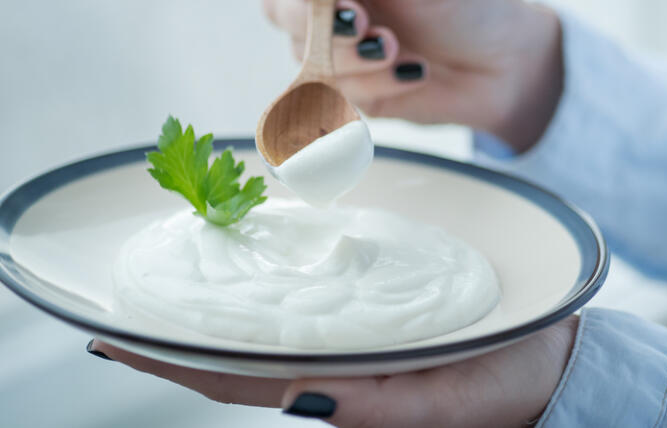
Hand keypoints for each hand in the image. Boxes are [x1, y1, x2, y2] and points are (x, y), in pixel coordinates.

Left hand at [89, 315, 577, 426]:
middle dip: (181, 331)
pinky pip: (312, 300)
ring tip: (173, 275)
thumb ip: (376, 406)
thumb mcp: (447, 403)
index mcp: (341, 395)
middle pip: (241, 351)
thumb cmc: (505, 387)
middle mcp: (334, 369)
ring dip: (219, 304)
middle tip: (125, 298)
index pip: (238, 380)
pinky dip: (273, 283)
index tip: (114, 338)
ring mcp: (353, 343)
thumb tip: (293, 395)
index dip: (174, 362)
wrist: (552, 359)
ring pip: (271, 325)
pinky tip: (256, 260)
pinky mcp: (377, 317)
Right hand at [244, 0, 562, 151]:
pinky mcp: (350, 92)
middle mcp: (326, 0)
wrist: (505, 66)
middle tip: (365, 23)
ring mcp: (334, 49)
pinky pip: (337, 96)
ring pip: (306, 58)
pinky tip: (412, 74)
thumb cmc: (468, 5)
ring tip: (401, 51)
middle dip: (320, 21)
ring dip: (353, 59)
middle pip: (279, 7)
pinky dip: (376, 86)